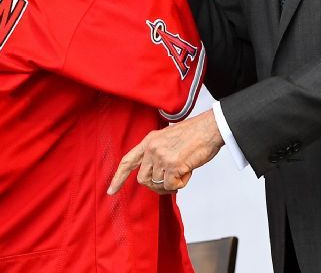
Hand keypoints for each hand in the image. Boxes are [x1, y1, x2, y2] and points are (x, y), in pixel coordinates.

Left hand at [107, 110, 223, 195]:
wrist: (209, 128)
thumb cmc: (193, 135)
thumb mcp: (167, 139)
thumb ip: (157, 154)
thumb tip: (155, 178)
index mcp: (149, 141)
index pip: (128, 161)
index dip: (118, 177)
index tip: (111, 191)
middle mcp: (151, 148)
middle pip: (143, 179)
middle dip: (155, 185)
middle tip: (170, 183)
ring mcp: (161, 156)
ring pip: (158, 184)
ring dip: (171, 184)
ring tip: (183, 171)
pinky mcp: (173, 165)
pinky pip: (171, 186)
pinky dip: (181, 184)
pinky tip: (188, 172)